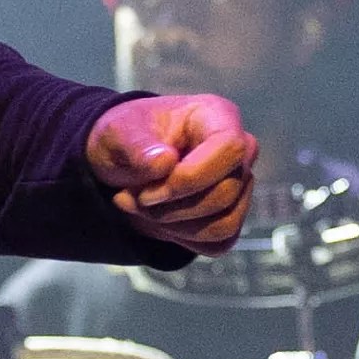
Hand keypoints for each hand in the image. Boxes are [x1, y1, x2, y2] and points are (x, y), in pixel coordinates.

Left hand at [85, 94, 256, 255]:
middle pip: (224, 194)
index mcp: (217, 116)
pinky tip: (158, 218)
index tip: (148, 190)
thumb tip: (165, 162)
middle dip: (171, 207)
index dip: (190, 177)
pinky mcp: (232, 214)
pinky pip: (219, 242)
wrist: (124, 161)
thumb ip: (136, 145)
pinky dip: (182, 238)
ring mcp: (240, 183)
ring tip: (141, 206)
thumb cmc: (126, 137)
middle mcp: (239, 150)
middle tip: (133, 198)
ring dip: (173, 226)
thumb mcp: (117, 133)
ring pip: (223, 224)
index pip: (230, 148)